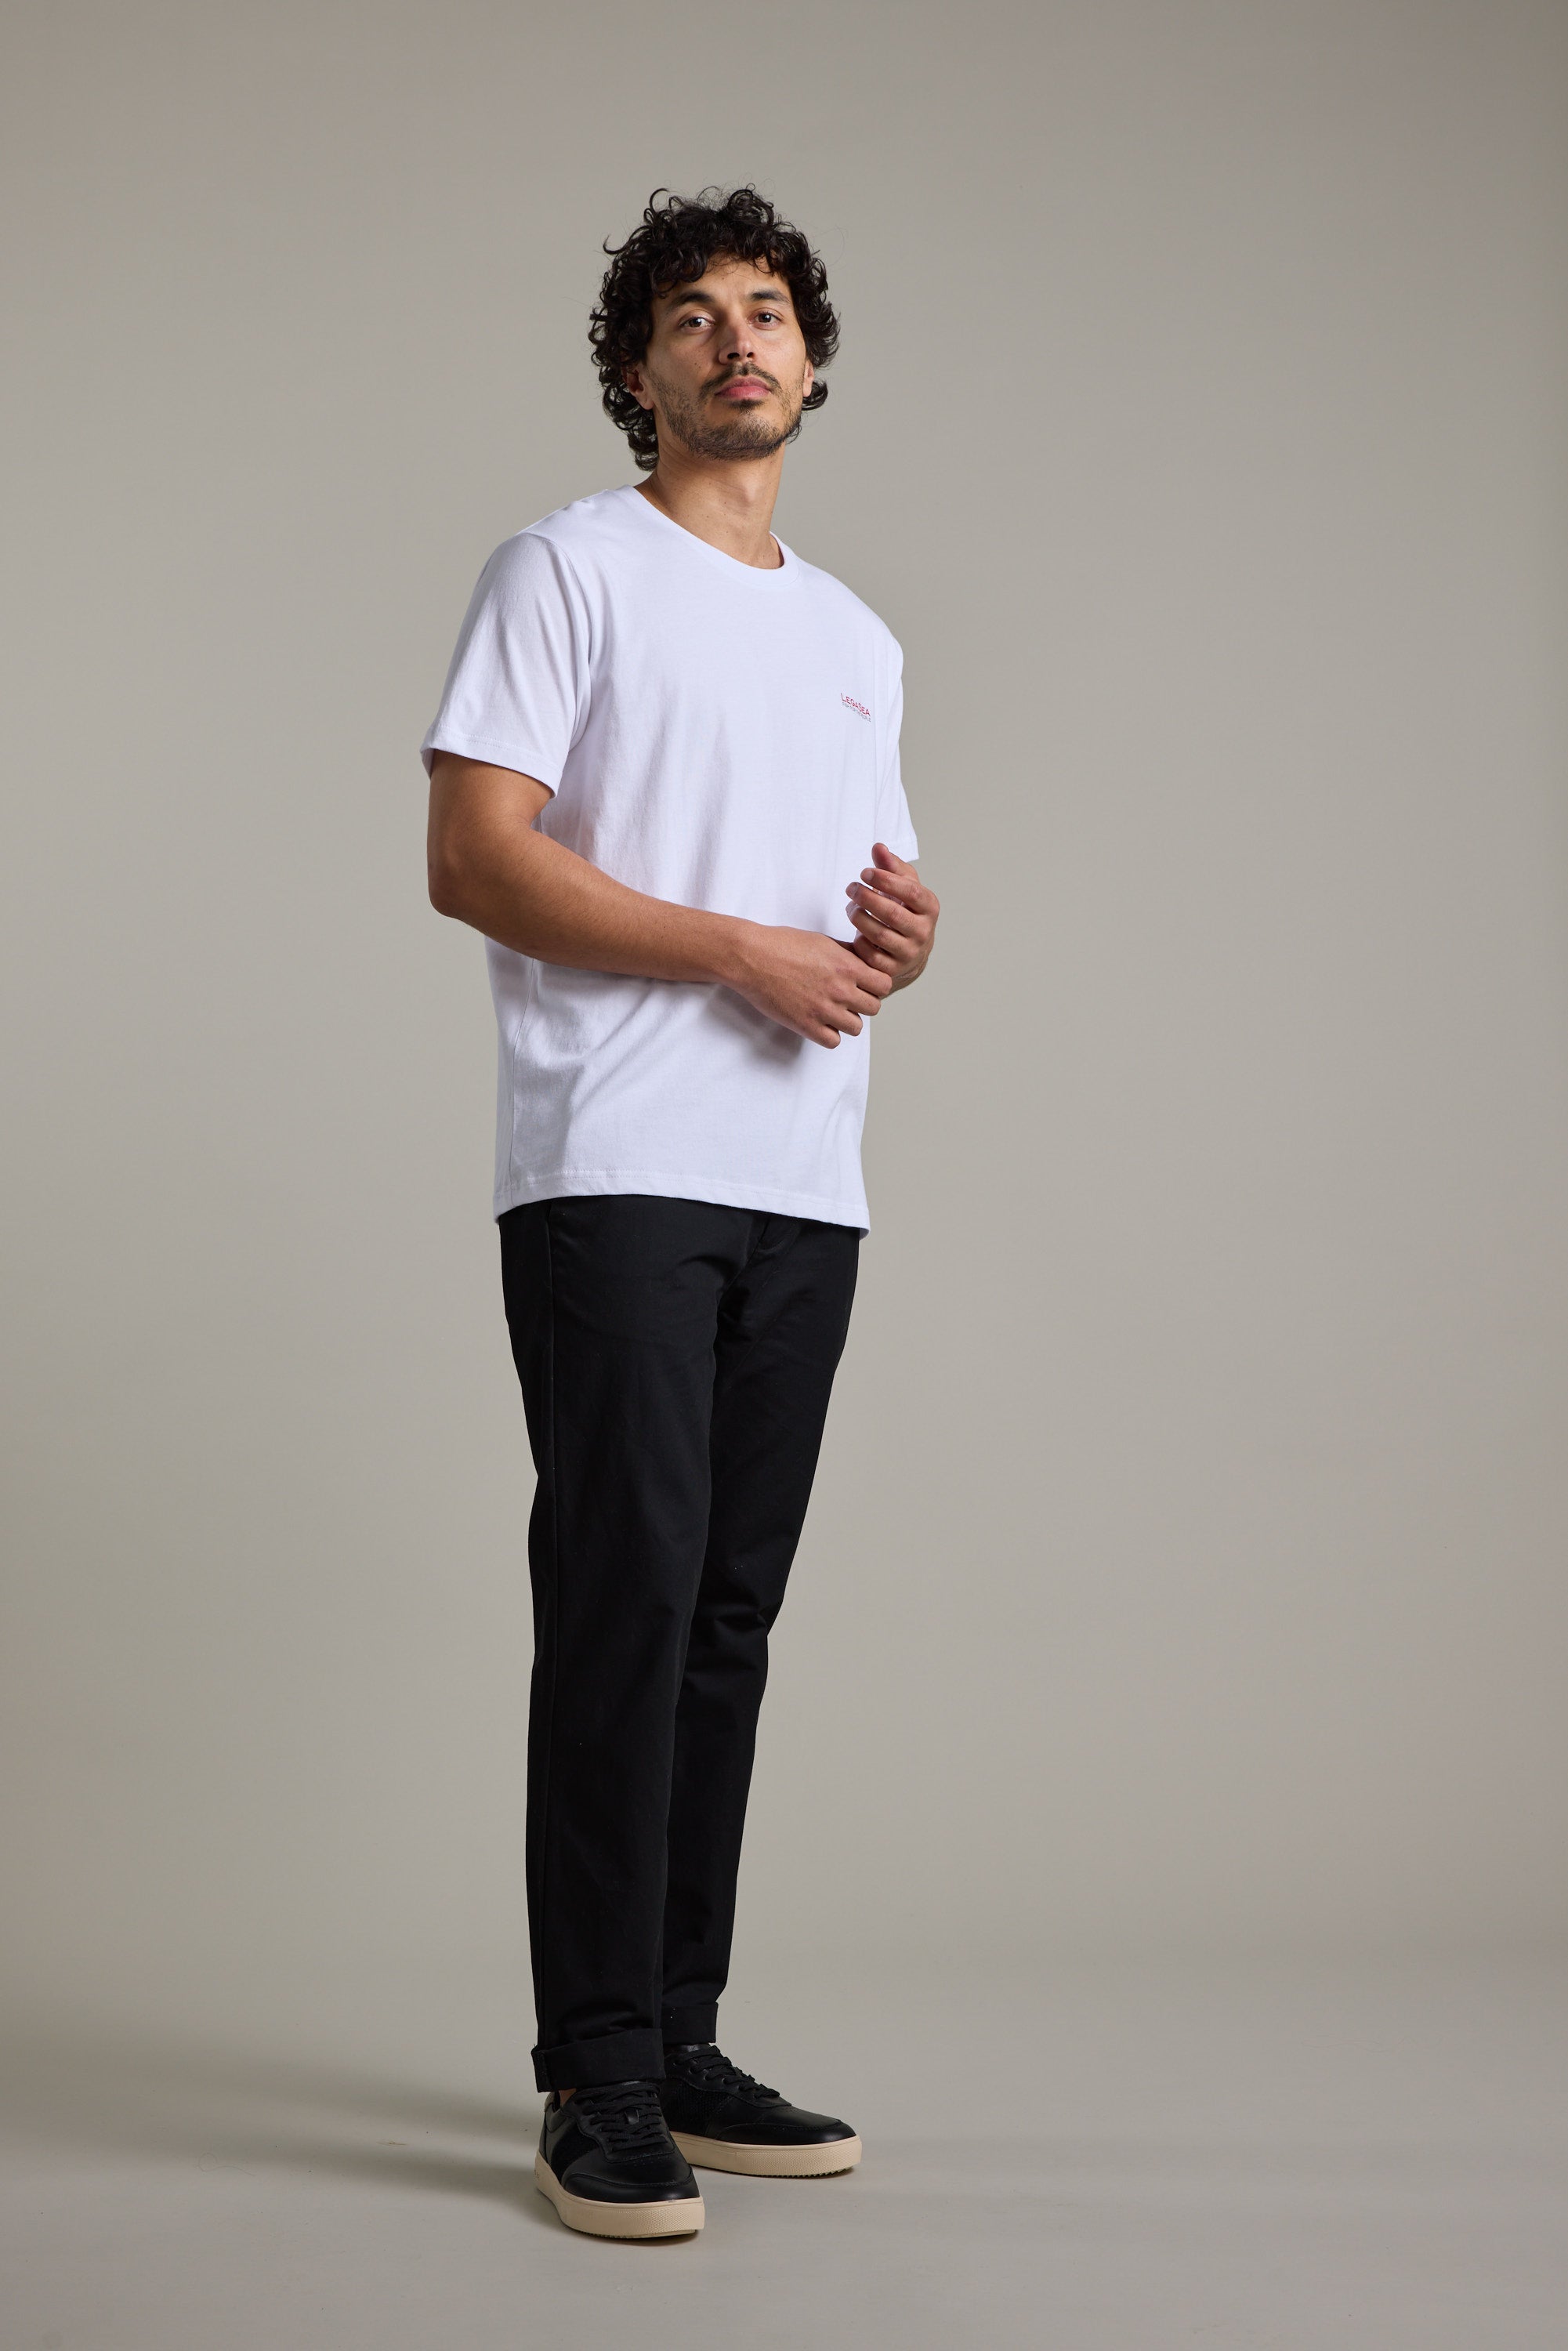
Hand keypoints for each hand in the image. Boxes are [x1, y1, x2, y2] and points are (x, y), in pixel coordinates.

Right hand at [726, 923, 893, 1047]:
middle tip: (847, 998)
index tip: (864, 984)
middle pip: (873, 1008)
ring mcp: (824, 1010)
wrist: (752, 957)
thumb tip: (863, 961)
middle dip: (863, 1003)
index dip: (876, 985)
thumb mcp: (822, 941)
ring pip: (856, 1027)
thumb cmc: (783, 944)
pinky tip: (819, 1022)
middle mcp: (840, 989)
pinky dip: (829, 1034)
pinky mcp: (806, 1025)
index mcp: (847, 967)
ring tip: (832, 1011)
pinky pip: (833, 1041)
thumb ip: (847, 953)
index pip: (884, 985)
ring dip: (847, 1020)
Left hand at [845, 842, 938, 988]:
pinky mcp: (893, 969)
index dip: (886, 880)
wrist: (911, 951)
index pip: (911, 891)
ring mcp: (909, 952)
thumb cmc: (906, 910)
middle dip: (866, 898)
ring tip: (851, 906)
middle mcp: (924, 931)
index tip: (864, 872)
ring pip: (879, 934)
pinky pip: (870, 955)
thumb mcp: (904, 886)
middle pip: (892, 913)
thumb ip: (891, 866)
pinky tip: (857, 930)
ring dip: (859, 917)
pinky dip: (859, 940)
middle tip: (850, 887)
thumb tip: (878, 847)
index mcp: (929, 907)